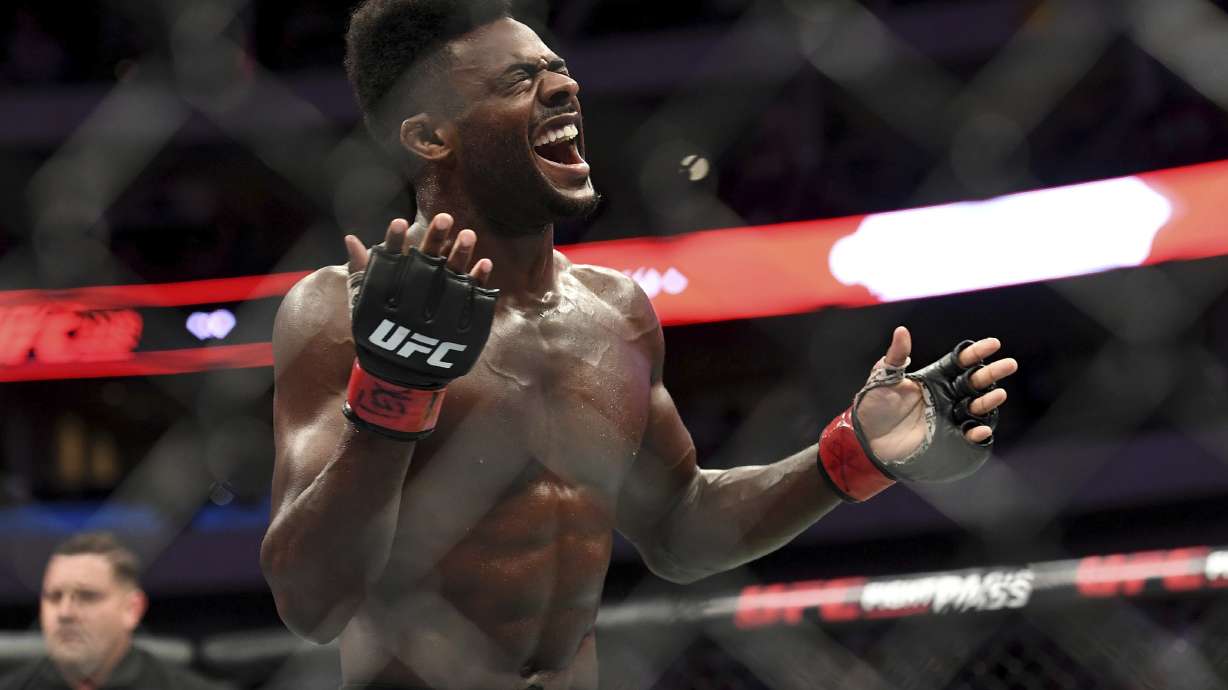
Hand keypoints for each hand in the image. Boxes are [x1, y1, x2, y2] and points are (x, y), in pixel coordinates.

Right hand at [341, 213, 498, 439]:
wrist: (401, 379)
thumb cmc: (380, 335)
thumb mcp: (365, 306)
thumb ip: (361, 272)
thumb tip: (351, 238)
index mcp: (387, 299)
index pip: (389, 266)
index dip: (393, 245)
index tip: (398, 222)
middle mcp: (412, 307)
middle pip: (426, 268)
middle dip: (434, 241)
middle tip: (444, 216)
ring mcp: (438, 319)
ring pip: (451, 282)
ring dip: (460, 257)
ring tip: (469, 234)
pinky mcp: (459, 331)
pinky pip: (472, 305)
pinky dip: (478, 284)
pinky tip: (485, 262)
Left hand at [855, 326, 1016, 462]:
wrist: (867, 437)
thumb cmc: (873, 404)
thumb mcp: (883, 377)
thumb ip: (896, 356)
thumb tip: (902, 330)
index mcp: (934, 376)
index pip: (960, 361)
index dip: (976, 353)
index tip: (993, 344)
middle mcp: (946, 394)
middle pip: (974, 381)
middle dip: (992, 373)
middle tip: (1010, 364)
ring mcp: (948, 415)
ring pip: (976, 406)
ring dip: (988, 400)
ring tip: (999, 394)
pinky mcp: (947, 436)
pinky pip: (968, 433)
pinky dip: (977, 432)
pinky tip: (981, 428)